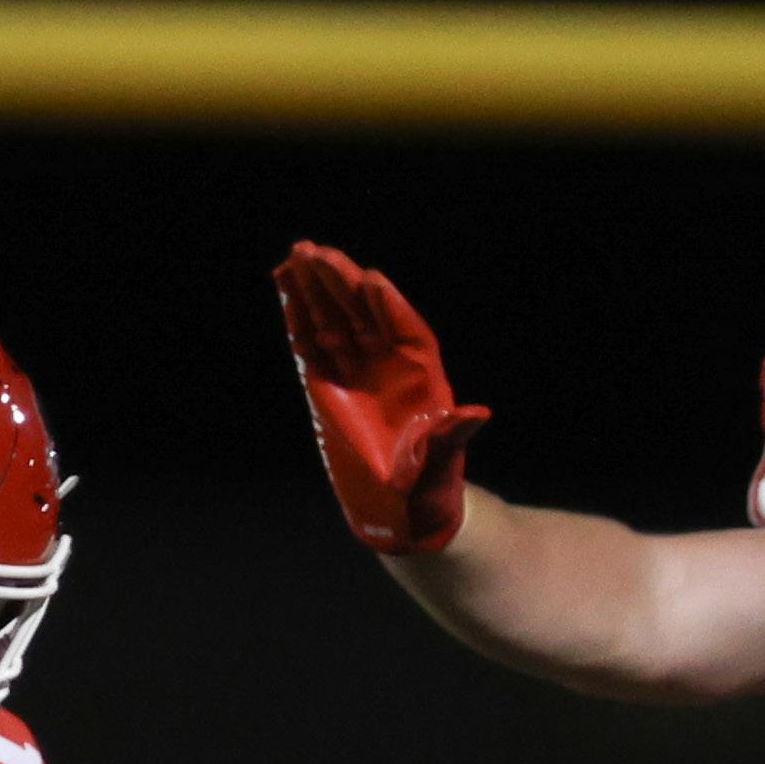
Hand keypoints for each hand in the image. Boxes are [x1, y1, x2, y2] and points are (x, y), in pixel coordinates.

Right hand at [273, 243, 487, 553]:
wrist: (401, 511)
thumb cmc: (431, 486)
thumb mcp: (443, 460)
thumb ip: (452, 435)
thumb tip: (478, 414)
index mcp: (420, 375)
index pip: (404, 329)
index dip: (388, 306)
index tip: (371, 279)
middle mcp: (387, 365)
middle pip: (363, 314)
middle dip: (341, 283)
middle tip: (316, 252)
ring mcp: (356, 372)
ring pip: (335, 320)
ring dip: (316, 289)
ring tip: (297, 255)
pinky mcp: (327, 386)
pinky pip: (311, 345)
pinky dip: (298, 318)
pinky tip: (286, 289)